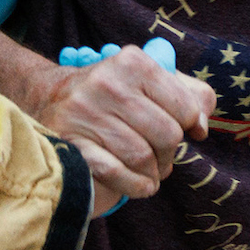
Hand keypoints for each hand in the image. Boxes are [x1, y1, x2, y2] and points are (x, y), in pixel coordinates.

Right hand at [20, 44, 213, 202]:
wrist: (47, 97)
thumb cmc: (113, 93)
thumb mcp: (150, 79)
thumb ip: (190, 95)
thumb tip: (202, 127)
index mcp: (133, 63)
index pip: (185, 108)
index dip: (192, 126)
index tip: (188, 132)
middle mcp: (108, 83)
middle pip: (167, 135)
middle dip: (169, 153)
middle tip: (162, 157)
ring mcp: (84, 112)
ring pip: (142, 157)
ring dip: (152, 174)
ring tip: (149, 172)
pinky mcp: (69, 141)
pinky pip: (114, 172)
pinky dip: (133, 186)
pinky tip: (139, 186)